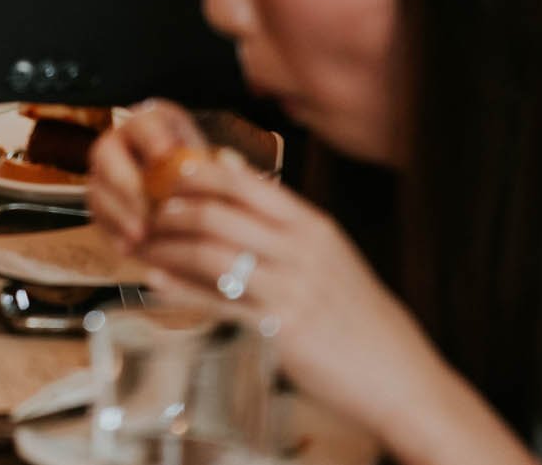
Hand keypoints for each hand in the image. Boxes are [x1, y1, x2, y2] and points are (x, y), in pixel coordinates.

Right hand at [86, 99, 211, 248]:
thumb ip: (224, 166)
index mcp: (150, 124)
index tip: (165, 155)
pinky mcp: (101, 204)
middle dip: (124, 181)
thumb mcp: (217, 169)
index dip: (150, 136)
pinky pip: (98, 216)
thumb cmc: (207, 183)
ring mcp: (105, 174)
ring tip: (140, 235)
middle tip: (146, 207)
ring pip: (98, 188)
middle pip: (106, 152)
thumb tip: (230, 160)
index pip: (143, 122)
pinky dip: (114, 233)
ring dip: (118, 213)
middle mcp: (120, 143)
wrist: (191, 210)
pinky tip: (131, 249)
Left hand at [135, 155, 450, 438]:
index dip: (194, 175)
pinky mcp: (279, 330)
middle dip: (168, 212)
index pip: (242, 182)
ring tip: (143, 248)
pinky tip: (156, 282)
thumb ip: (279, 215)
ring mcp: (291, 289)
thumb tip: (229, 164)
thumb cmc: (359, 315)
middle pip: (217, 214)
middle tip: (142, 216)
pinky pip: (216, 302)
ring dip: (166, 249)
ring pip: (209, 254)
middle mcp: (301, 250)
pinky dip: (179, 289)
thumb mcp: (328, 253)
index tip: (163, 177)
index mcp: (313, 225)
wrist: (399, 375)